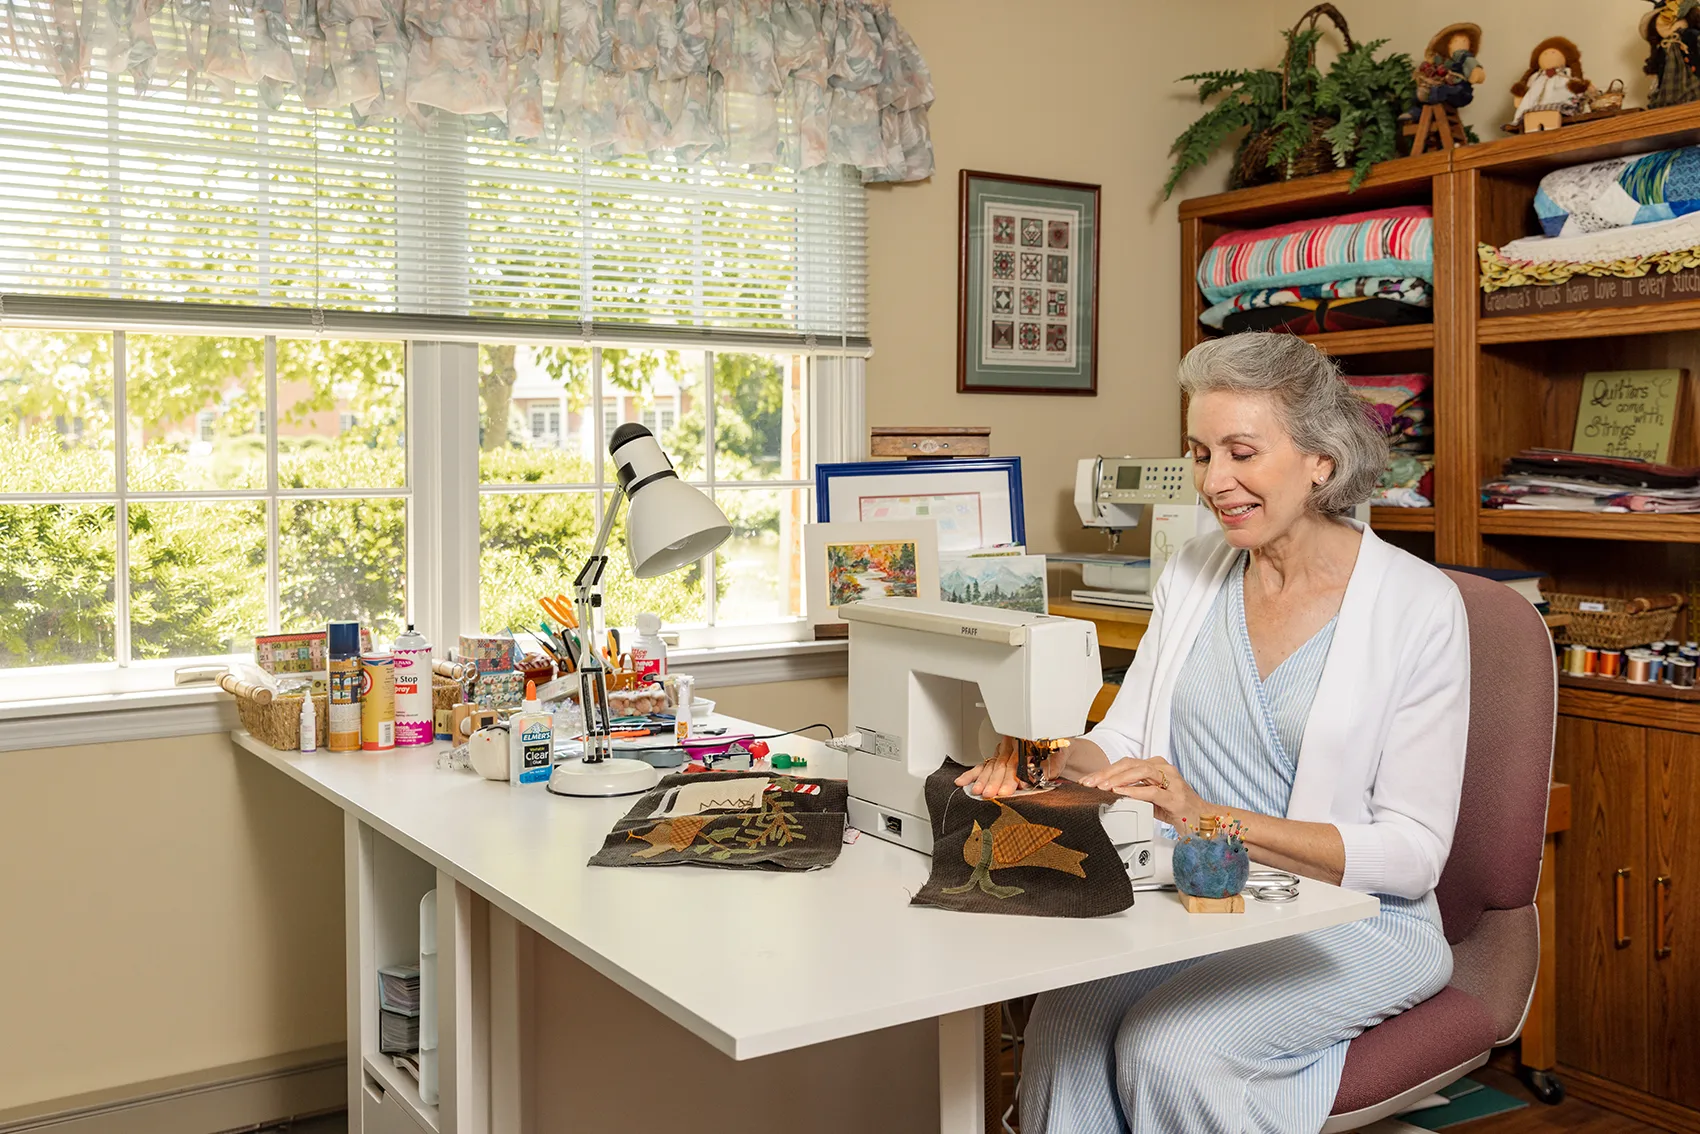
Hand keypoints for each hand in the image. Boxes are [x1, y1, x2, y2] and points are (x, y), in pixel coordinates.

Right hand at [954, 736, 1067, 799]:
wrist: (1060, 748)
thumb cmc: (1058, 754)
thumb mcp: (1058, 759)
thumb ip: (1044, 770)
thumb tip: (1028, 779)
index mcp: (1029, 744)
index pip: (1016, 762)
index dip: (1010, 776)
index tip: (1008, 789)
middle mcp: (1014, 746)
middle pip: (1002, 764)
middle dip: (994, 780)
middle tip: (989, 793)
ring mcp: (1005, 751)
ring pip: (992, 765)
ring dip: (983, 779)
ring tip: (977, 791)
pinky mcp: (998, 757)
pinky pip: (984, 765)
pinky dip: (973, 774)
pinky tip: (962, 781)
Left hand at [1078, 756, 1209, 827]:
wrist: (1203, 821)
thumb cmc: (1176, 809)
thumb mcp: (1150, 799)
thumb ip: (1133, 792)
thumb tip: (1108, 791)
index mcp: (1156, 767)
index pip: (1125, 763)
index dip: (1105, 770)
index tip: (1088, 780)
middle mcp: (1164, 769)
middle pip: (1130, 764)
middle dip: (1107, 773)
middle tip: (1089, 783)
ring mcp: (1172, 781)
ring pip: (1141, 772)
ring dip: (1119, 779)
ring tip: (1103, 787)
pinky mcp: (1176, 797)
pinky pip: (1153, 791)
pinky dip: (1135, 791)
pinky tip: (1122, 793)